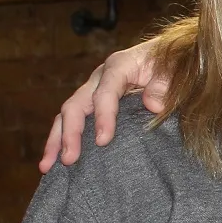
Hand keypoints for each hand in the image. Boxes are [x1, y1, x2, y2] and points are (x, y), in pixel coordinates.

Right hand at [38, 41, 168, 171]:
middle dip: (71, 133)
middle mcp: (99, 77)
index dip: (103, 116)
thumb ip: (164, 86)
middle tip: (69, 159)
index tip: (103, 141)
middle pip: (76, 104)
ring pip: (67, 114)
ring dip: (56, 140)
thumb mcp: (174, 70)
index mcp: (119, 66)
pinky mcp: (92, 103)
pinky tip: (54, 162)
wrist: (168, 55)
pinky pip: (72, 121)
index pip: (105, 92)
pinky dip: (61, 139)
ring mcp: (93, 90)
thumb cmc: (171, 63)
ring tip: (47, 166)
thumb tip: (153, 104)